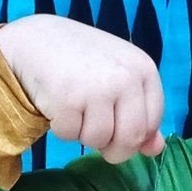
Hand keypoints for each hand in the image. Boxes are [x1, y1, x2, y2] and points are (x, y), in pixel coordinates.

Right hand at [0, 14, 168, 162]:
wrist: (35, 39)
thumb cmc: (82, 62)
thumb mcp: (119, 79)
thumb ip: (142, 114)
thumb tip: (156, 150)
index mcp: (144, 69)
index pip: (152, 123)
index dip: (133, 135)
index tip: (117, 127)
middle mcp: (125, 77)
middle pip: (130, 139)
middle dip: (112, 148)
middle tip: (95, 133)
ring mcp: (97, 88)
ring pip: (98, 140)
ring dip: (82, 134)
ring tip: (75, 108)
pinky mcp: (68, 100)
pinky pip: (70, 135)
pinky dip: (61, 128)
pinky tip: (57, 104)